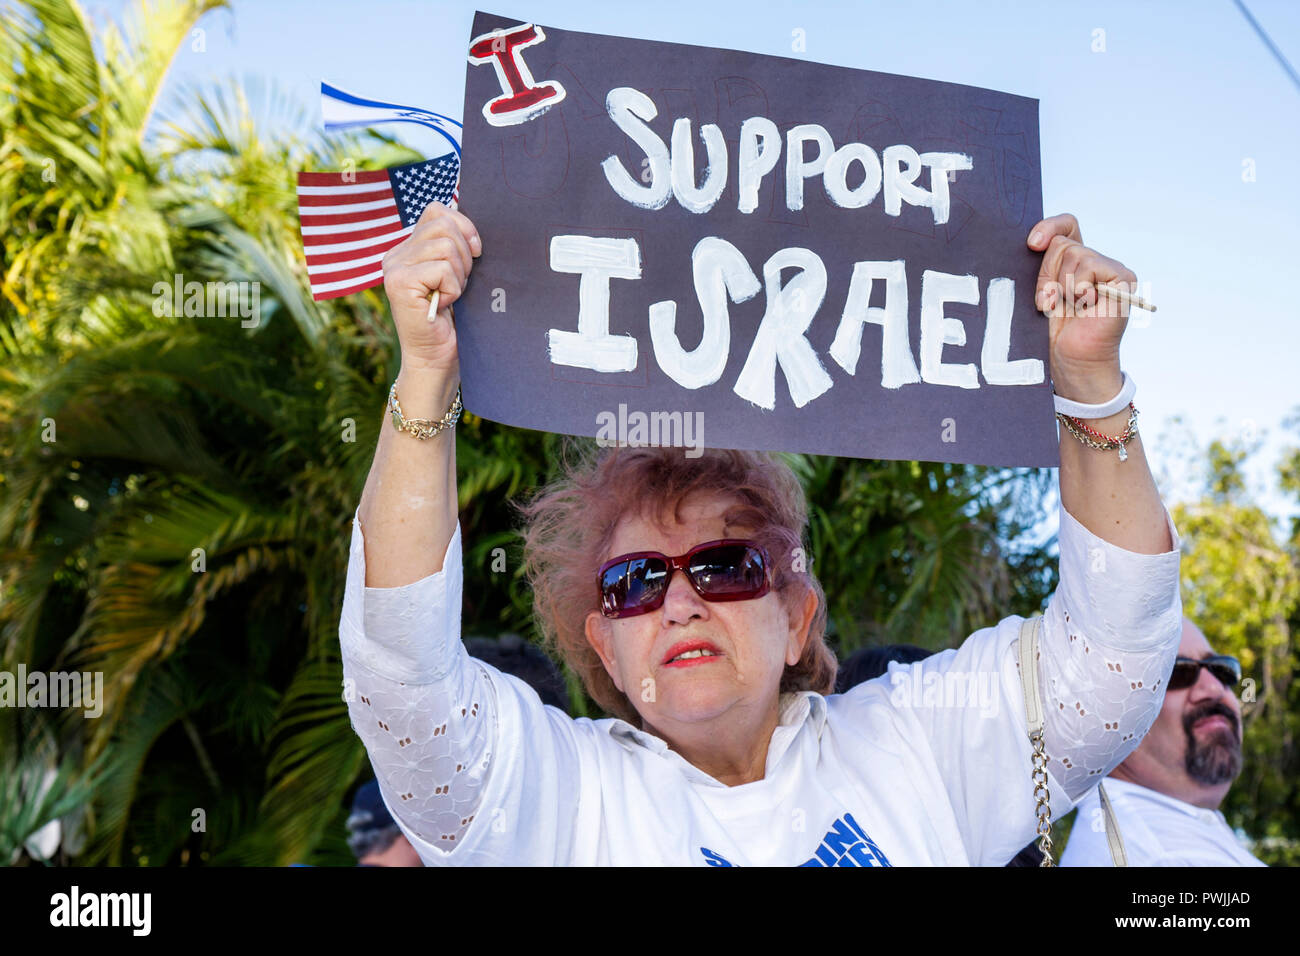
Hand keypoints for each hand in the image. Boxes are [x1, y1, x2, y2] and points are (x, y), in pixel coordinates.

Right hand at [381, 201, 481, 375]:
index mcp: (407, 249)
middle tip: (459, 284)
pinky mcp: (399, 283)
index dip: (464, 226)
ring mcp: (394, 268)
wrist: (438, 360)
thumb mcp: (456, 274)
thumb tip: (471, 222)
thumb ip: (455, 246)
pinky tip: (444, 305)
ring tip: (451, 295)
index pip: (438, 211)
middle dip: (465, 254)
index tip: (476, 253)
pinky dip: (454, 288)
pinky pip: (443, 268)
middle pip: (444, 224)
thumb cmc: (453, 321)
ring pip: (446, 245)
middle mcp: (395, 255)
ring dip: (460, 274)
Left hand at [1027, 213, 1136, 402]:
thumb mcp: (1042, 291)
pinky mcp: (1122, 279)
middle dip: (1047, 274)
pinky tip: (1084, 306)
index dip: (1049, 227)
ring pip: (1073, 254)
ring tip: (1068, 307)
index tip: (1032, 243)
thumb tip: (1035, 241)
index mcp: (1075, 261)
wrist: (1073, 360)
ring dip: (1061, 286)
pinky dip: (1079, 289)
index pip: (1067, 226)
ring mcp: (1111, 269)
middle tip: (1052, 301)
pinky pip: (1090, 266)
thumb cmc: (1054, 331)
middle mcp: (1094, 261)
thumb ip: (1043, 265)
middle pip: (1062, 244)